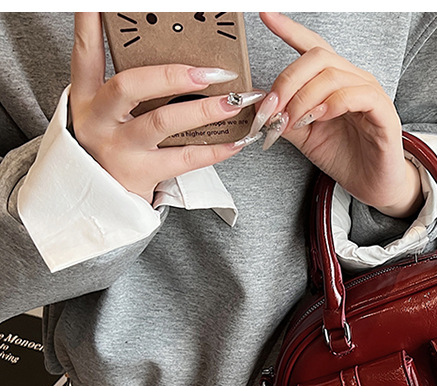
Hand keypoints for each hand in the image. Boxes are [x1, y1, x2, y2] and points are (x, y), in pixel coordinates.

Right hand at [69, 13, 263, 202]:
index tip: (101, 3)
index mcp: (87, 97)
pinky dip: (214, 150)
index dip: (91, 24)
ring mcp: (120, 148)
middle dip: (172, 74)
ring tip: (234, 102)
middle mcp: (99, 120)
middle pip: (131, 86)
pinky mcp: (141, 174)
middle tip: (209, 71)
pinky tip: (236, 142)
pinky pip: (184, 159)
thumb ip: (129, 90)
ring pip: (163, 122)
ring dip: (203, 110)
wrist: (100, 201)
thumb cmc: (112, 148)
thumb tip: (176, 64)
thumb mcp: (107, 115)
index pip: (86, 52)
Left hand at [254, 12, 421, 218]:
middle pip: (317, 58)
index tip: (265, 15)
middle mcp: (353, 80)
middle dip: (288, 81)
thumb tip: (261, 102)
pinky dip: (332, 104)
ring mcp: (370, 94)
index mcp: (334, 81)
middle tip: (272, 109)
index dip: (289, 29)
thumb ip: (284, 116)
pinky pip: (357, 95)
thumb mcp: (305, 136)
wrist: (372, 187)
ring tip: (292, 121)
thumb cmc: (344, 158)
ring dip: (303, 98)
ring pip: (332, 76)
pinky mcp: (383, 113)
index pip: (312, 47)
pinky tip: (319, 118)